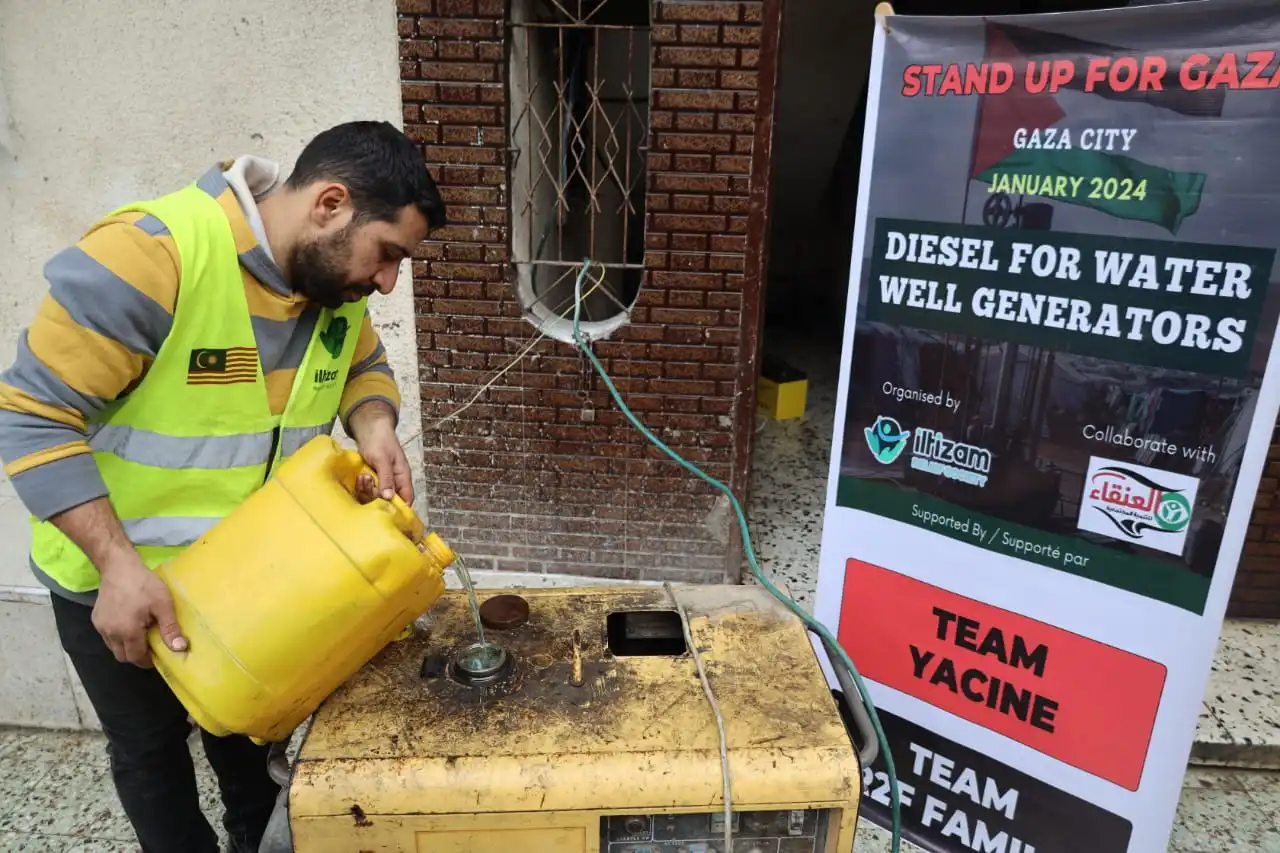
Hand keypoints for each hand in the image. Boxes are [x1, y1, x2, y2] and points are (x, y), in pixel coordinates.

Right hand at [92, 552, 185, 667]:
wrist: (118, 566)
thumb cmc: (143, 584)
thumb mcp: (163, 604)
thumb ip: (170, 628)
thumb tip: (179, 649)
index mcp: (126, 632)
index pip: (135, 657)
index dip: (147, 660)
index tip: (158, 655)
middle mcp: (109, 633)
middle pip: (122, 656)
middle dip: (136, 656)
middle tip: (151, 646)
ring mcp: (100, 626)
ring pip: (113, 647)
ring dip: (126, 647)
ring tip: (141, 634)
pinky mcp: (96, 619)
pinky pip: (107, 636)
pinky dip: (118, 637)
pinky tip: (129, 625)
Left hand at [348, 400, 412, 504]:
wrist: (369, 429)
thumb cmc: (380, 441)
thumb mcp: (383, 459)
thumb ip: (387, 478)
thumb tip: (389, 498)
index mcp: (403, 478)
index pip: (406, 499)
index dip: (398, 508)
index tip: (384, 509)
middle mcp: (394, 482)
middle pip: (389, 501)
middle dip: (376, 497)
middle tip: (368, 483)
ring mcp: (382, 481)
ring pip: (377, 497)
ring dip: (367, 491)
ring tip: (363, 477)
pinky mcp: (372, 480)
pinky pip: (368, 491)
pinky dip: (363, 487)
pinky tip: (360, 478)